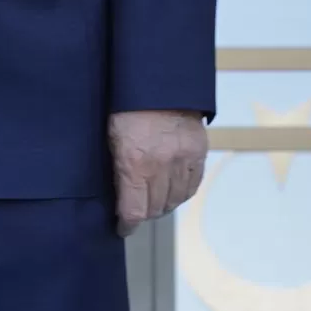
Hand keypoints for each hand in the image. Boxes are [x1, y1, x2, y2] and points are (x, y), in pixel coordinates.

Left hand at [111, 110, 208, 234]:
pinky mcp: (198, 152)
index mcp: (135, 164)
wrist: (160, 82)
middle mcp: (162, 166)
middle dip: (143, 214)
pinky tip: (172, 191)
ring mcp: (183, 160)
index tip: (123, 228)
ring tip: (153, 201)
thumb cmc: (127, 108)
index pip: (134, 211)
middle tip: (136, 211)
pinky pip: (192, 186)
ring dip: (163, 205)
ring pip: (175, 200)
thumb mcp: (112, 137)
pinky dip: (181, 193)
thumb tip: (120, 195)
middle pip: (155, 209)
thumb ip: (118, 168)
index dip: (127, 225)